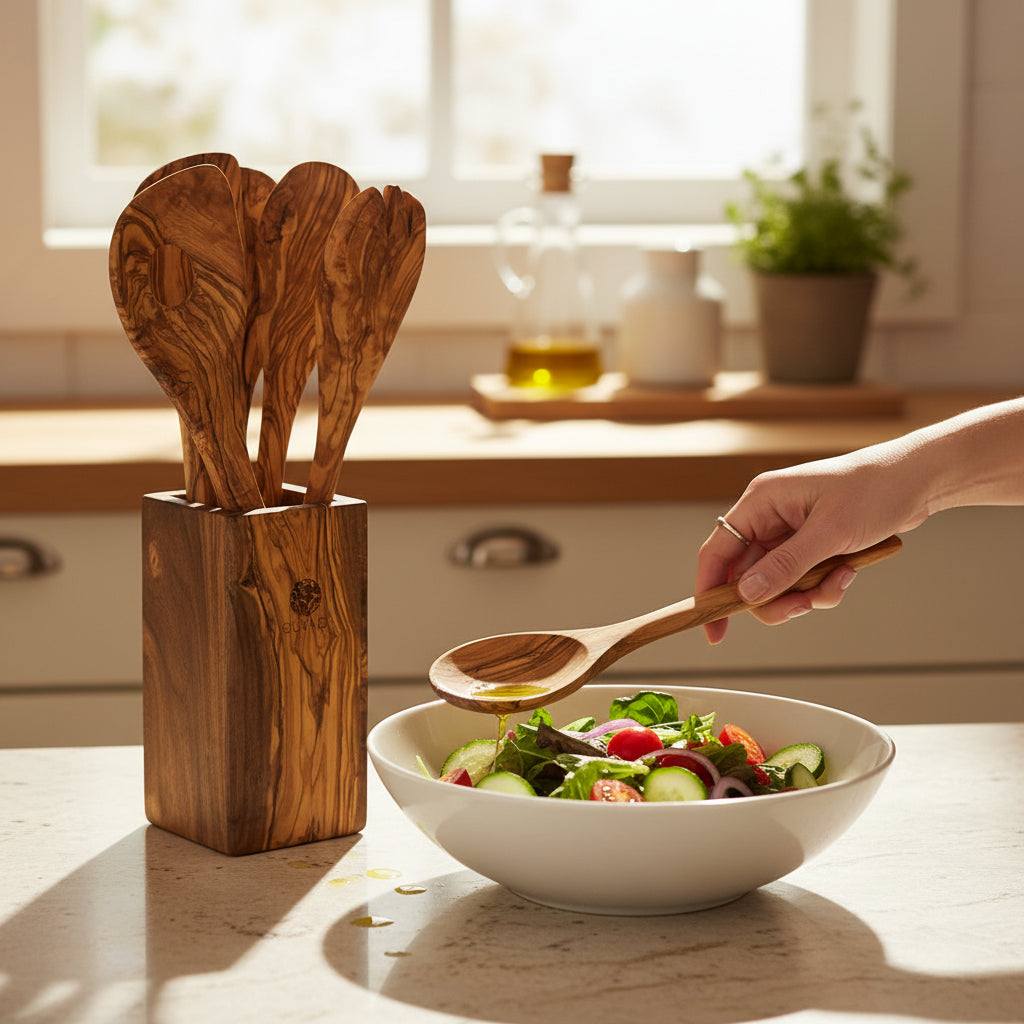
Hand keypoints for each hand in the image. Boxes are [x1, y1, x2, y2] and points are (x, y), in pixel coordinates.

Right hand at [696, 442, 928, 643]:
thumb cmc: (874, 490)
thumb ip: (786, 566)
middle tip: (802, 607)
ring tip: (838, 582)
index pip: (718, 552)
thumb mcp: (829, 533)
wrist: (919, 481)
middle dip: (776, 597)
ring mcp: (790, 532)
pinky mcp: (812, 545)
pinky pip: (803, 580)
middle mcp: (769, 517)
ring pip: (777, 584)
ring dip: (806, 593)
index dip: (710, 591)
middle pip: (748, 576)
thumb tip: (747, 595)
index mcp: (761, 502)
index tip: (714, 630)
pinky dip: (824, 586)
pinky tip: (849, 573)